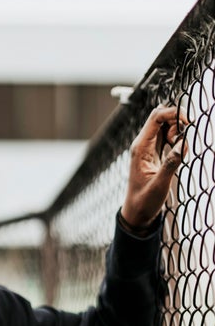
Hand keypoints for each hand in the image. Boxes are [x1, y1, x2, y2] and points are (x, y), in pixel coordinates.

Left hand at [120, 105, 188, 230]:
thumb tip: (182, 144)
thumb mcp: (159, 186)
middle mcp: (142, 144)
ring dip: (176, 129)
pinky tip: (177, 150)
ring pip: (164, 124)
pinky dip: (175, 137)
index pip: (156, 117)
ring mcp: (147, 147)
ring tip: (178, 148)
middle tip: (182, 138)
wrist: (137, 212)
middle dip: (176, 119)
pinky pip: (166, 135)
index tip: (188, 123)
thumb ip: (171, 165)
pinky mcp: (154, 152)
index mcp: (140, 148)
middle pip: (160, 116)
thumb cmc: (144, 201)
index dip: (174, 113)